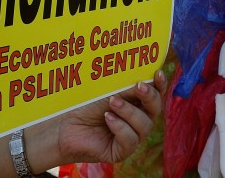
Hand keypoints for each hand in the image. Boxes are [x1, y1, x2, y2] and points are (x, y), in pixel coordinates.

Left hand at [31, 70, 166, 169]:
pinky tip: (108, 118)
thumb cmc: (85, 105)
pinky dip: (120, 127)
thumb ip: (127, 87)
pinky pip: (130, 140)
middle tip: (138, 86)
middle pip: (156, 109)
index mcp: (137, 103)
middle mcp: (138, 120)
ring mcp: (131, 136)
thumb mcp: (109, 91)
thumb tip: (146, 79)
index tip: (158, 72)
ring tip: (112, 102)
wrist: (64, 125)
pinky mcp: (121, 151)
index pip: (156, 93)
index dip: (160, 84)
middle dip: (149, 96)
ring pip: (144, 125)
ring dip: (129, 111)